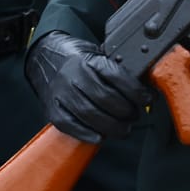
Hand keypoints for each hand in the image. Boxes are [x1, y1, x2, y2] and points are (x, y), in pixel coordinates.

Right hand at [26, 31, 151, 142]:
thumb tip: (144, 87)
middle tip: (134, 115)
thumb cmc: (74, 58)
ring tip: (122, 128)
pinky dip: (87, 134)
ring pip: (90, 115)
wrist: (42, 56)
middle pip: (105, 99)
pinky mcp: (51, 108)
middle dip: (126, 112)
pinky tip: (100, 136)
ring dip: (112, 127)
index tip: (147, 98)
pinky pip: (70, 125)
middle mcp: (72, 75)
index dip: (136, 91)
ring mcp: (60, 93)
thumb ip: (116, 69)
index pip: (116, 76)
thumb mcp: (96, 54)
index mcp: (86, 60)